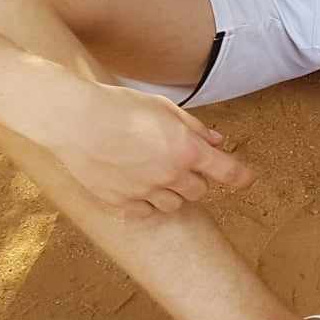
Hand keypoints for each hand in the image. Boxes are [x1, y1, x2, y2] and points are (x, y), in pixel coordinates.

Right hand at [35, 81, 252, 217]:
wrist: (72, 118)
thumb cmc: (119, 106)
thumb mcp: (164, 108)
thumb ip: (195, 128)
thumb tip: (218, 142)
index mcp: (187, 150)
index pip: (229, 172)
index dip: (241, 177)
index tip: (246, 179)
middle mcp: (170, 175)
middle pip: (200, 190)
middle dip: (195, 178)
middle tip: (178, 162)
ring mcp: (144, 192)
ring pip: (175, 204)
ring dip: (172, 191)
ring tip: (152, 171)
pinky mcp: (120, 203)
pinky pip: (145, 212)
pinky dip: (145, 203)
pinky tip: (134, 184)